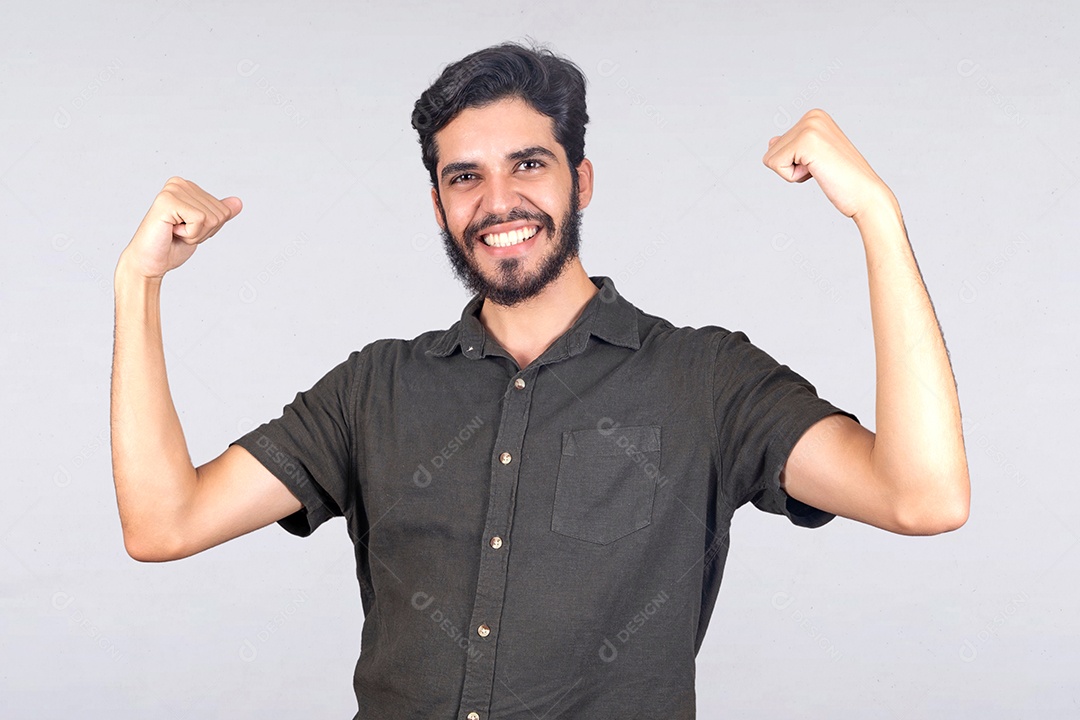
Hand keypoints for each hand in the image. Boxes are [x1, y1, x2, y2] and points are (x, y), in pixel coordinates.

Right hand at [118, 177, 241, 279]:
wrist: (150, 262)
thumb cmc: (172, 246)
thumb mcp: (203, 229)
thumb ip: (218, 213)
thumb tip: (238, 202)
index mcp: (188, 187)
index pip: (224, 210)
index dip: (210, 229)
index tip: (187, 230)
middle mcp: (180, 183)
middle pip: (220, 213)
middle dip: (203, 231)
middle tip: (180, 233)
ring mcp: (173, 190)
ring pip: (211, 218)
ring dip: (195, 234)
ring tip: (174, 232)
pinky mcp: (168, 200)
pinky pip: (200, 220)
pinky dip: (189, 234)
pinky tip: (171, 231)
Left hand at [762, 109, 894, 221]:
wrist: (865, 194)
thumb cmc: (842, 179)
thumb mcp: (812, 157)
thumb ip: (791, 147)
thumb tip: (771, 141)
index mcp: (814, 116)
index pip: (777, 144)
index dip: (794, 163)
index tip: (820, 163)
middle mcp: (812, 116)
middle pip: (771, 150)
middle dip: (792, 167)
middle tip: (822, 168)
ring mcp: (809, 126)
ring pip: (771, 158)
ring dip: (793, 172)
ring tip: (821, 169)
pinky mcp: (806, 141)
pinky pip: (775, 164)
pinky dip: (792, 176)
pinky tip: (817, 172)